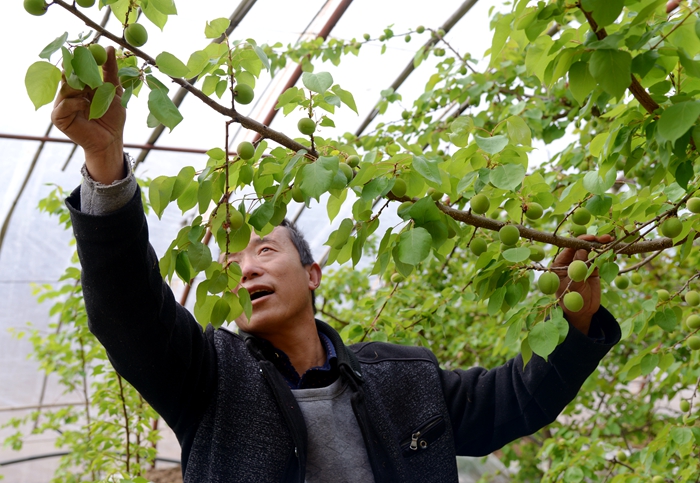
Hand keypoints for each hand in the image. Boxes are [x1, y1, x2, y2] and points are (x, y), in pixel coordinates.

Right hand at [51, 46, 125, 183]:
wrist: (111, 139)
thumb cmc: (112, 117)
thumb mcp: (114, 90)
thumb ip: (110, 70)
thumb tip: (110, 47)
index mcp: (78, 85)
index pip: (74, 67)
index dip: (78, 58)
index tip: (85, 49)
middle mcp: (67, 92)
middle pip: (66, 75)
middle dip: (78, 71)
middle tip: (86, 66)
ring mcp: (60, 104)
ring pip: (65, 88)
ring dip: (81, 89)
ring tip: (93, 94)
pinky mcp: (58, 117)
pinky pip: (64, 104)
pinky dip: (77, 104)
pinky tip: (88, 107)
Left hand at [551, 234, 612, 334]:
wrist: (582, 313)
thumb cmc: (572, 301)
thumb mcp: (574, 284)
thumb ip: (577, 267)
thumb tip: (581, 249)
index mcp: (559, 264)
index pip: (569, 248)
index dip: (580, 241)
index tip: (591, 238)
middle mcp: (570, 262)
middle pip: (581, 247)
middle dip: (593, 241)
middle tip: (605, 238)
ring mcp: (582, 265)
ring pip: (591, 252)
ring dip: (601, 246)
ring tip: (611, 240)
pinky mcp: (592, 270)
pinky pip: (599, 260)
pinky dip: (606, 255)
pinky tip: (614, 251)